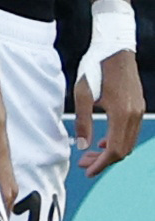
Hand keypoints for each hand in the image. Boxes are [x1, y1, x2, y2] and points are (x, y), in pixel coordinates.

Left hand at [78, 49, 142, 175]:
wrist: (114, 48)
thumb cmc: (95, 68)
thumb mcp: (82, 95)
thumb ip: (82, 122)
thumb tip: (82, 146)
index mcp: (121, 113)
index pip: (115, 150)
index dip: (101, 164)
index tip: (88, 171)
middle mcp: (135, 114)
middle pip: (123, 149)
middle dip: (104, 160)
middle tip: (83, 164)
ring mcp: (139, 110)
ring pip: (128, 141)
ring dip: (110, 151)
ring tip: (89, 154)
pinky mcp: (138, 105)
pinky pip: (131, 131)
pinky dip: (117, 140)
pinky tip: (102, 141)